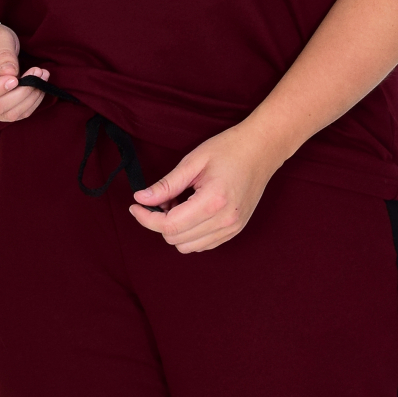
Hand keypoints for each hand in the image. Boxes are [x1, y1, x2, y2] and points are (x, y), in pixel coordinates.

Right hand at [0, 21, 49, 122]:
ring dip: (29, 98)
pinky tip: (39, 85)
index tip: (15, 78)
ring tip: (41, 75)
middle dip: (21, 93)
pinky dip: (31, 102)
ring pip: (8, 114)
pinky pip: (16, 114)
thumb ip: (3, 54)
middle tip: (38, 72)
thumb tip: (12, 74)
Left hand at [128, 123, 280, 253]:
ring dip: (175, 230)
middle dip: (160, 222)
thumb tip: (141, 199)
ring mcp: (232, 228)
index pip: (169, 225)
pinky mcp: (235, 231)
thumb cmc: (229, 149)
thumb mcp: (193, 162)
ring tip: (179, 205)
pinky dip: (190, 233)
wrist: (262, 150)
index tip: (135, 207)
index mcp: (213, 201)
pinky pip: (203, 245)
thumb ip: (166, 185)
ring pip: (188, 246)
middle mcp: (225, 220)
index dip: (146, 218)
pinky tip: (192, 212)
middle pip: (175, 239)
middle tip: (163, 199)